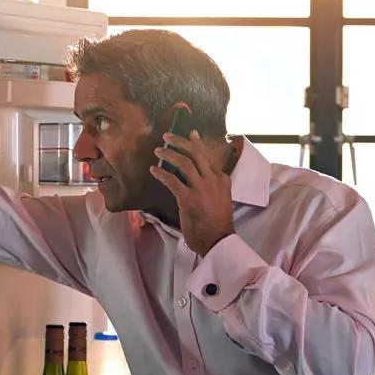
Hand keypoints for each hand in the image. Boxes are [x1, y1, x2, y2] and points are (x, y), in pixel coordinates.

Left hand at [149, 130, 234, 256]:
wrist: (218, 240)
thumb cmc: (217, 222)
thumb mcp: (220, 197)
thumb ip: (210, 185)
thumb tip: (196, 177)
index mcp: (221, 178)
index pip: (207, 156)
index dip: (196, 143)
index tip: (190, 134)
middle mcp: (213, 179)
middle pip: (195, 153)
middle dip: (180, 141)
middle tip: (167, 136)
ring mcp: (201, 188)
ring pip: (183, 163)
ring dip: (168, 154)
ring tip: (158, 151)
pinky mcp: (188, 198)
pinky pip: (172, 180)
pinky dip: (161, 173)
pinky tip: (153, 170)